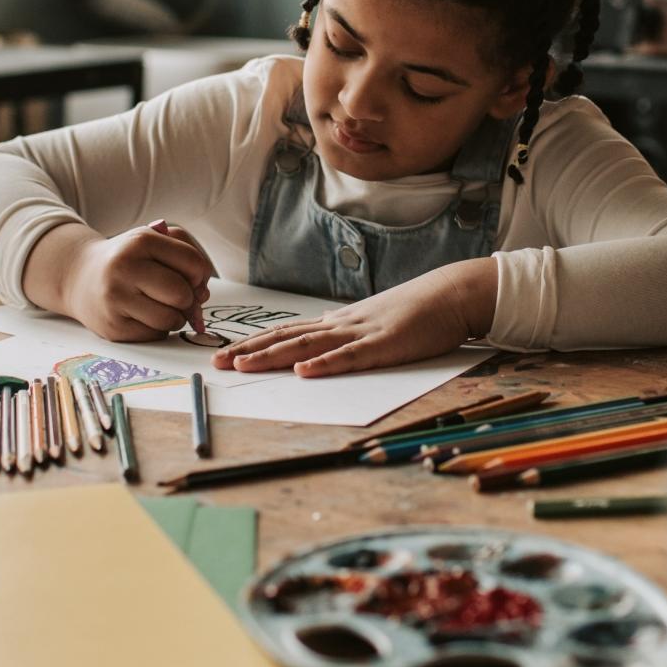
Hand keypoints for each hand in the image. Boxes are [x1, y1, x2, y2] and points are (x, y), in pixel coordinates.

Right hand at [32, 220, 214, 342]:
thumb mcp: (153, 241)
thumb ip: (187, 256)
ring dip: (175, 317)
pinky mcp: (112, 327)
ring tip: (161, 306)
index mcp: (141, 241)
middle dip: (187, 299)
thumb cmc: (127, 260)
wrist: (79, 277)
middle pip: (182, 294)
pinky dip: (158, 329)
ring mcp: (115, 299)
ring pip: (170, 319)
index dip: (200, 276)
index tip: (190, 278)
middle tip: (176, 296)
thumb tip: (201, 296)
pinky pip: (155, 335)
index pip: (193, 264)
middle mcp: (125, 268)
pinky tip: (143, 316)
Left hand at [211, 260, 495, 377]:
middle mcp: (342, 325)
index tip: (224, 352)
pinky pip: (351, 357)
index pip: (287, 333)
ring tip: (243, 366)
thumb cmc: (417, 312)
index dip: (255, 344)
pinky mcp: (385, 345)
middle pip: (287, 338)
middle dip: (250, 351)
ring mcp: (361, 333)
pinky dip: (325, 365)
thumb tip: (320, 351)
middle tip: (215, 362)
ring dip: (273, 357)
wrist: (452, 294)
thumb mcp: (375, 324)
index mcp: (339, 323)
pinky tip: (304, 371)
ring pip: (308, 346)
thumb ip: (349, 337)